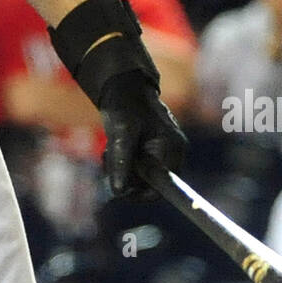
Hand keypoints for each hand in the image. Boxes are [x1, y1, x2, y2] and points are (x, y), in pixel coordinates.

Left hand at [99, 69, 187, 197]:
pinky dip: (123, 164)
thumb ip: (121, 162)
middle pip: (150, 184)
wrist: (125, 88)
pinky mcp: (155, 152)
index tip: (118, 190)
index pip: (162, 188)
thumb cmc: (125, 106)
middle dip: (126, 177)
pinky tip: (113, 149)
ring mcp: (165, 153)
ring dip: (121, 170)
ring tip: (108, 150)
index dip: (139, 194)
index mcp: (173, 149)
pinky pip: (139, 169)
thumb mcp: (121, 133)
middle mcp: (174, 154)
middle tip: (107, 160)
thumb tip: (118, 192)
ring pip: (141, 178)